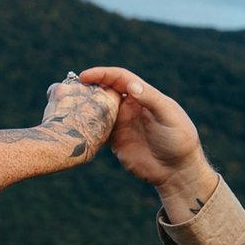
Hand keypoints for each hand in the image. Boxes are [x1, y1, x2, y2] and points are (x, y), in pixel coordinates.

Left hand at [39, 76, 119, 161]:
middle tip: (76, 114)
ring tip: (64, 116)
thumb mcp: (103, 133)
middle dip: (83, 97)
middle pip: (90, 87)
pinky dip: (54, 98)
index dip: (99, 100)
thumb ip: (102, 119)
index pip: (108, 92)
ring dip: (69, 97)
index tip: (93, 110)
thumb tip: (94, 117)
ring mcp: (78, 87)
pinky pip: (55, 89)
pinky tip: (53, 113)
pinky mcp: (61, 88)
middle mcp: (96, 91)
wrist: (66, 143)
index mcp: (110, 102)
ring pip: (72, 87)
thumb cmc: (84, 145)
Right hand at [75, 67, 215, 213]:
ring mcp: (122, 123)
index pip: (120, 78)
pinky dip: (86, 126)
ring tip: (65, 106)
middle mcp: (130, 106)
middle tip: (68, 90)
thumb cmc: (179, 139)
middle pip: (105, 90)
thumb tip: (130, 85)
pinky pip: (97, 130)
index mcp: (143, 95)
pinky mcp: (116, 141)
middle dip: (88, 87)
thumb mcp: (168, 116)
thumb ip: (150, 100)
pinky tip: (73, 126)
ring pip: (98, 109)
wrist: (177, 170)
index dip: (102, 74)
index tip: (85, 76)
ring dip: (84, 106)